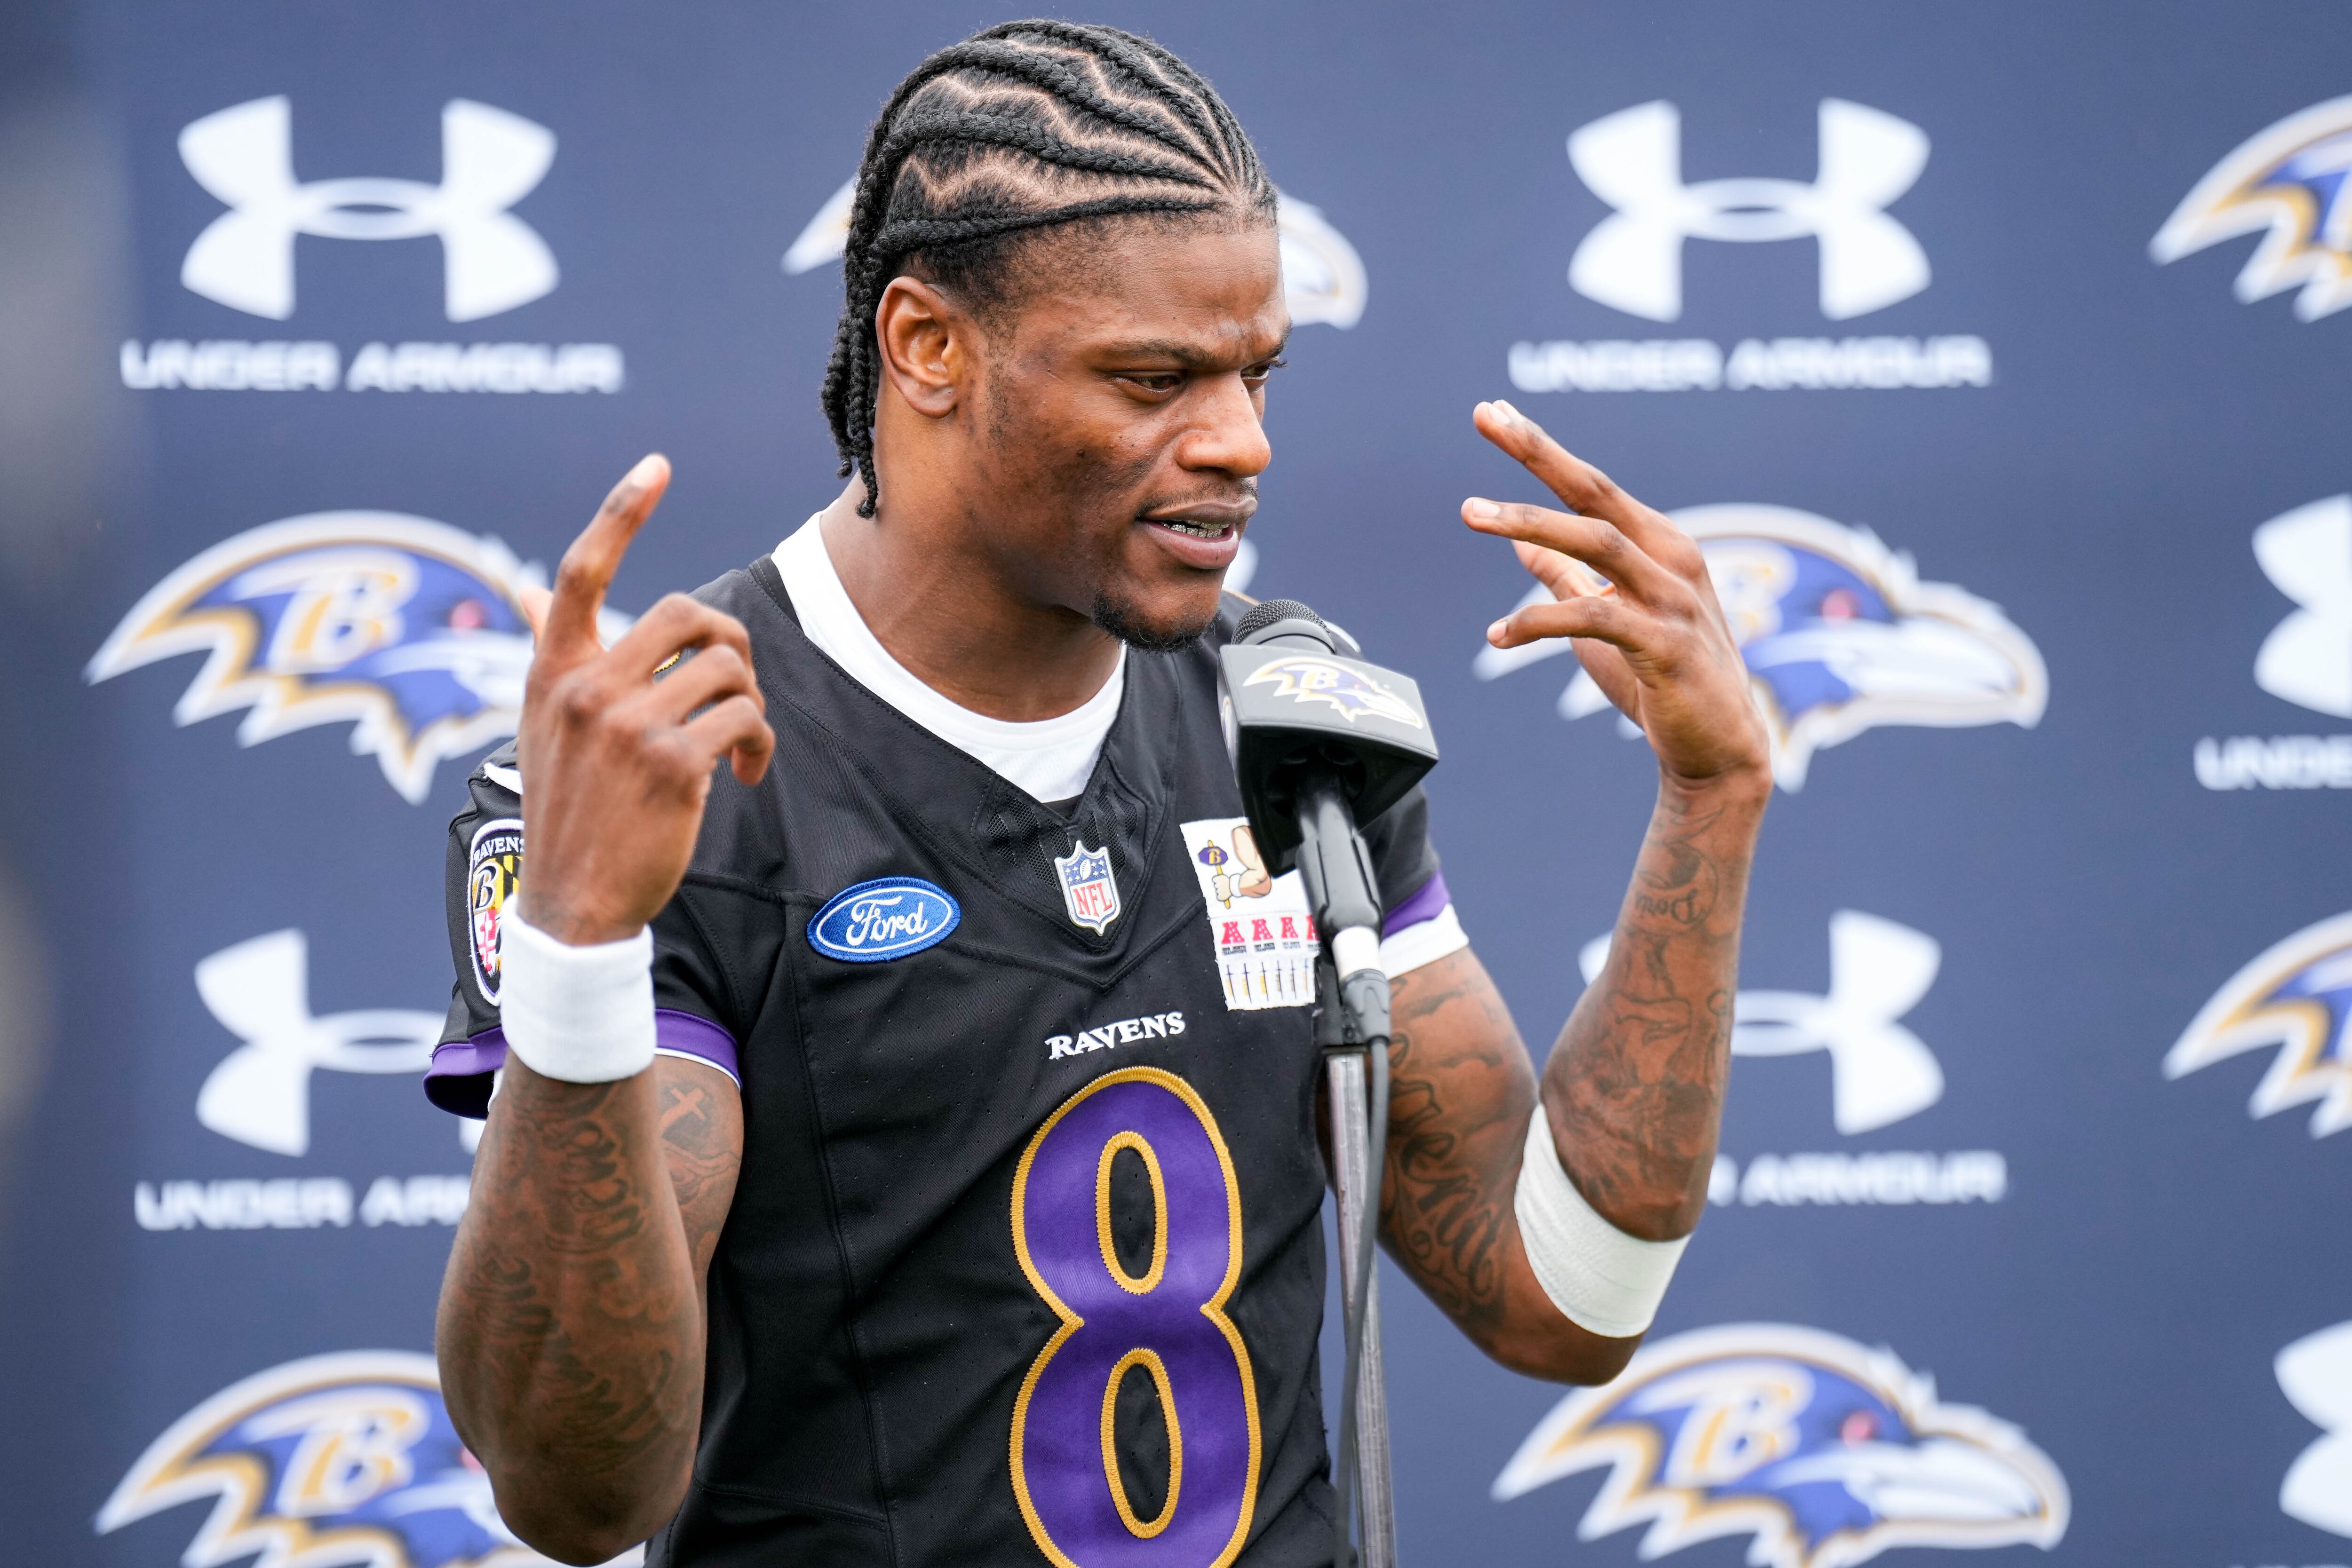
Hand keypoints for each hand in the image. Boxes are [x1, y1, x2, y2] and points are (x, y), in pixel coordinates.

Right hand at [514, 455, 775, 945]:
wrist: (574, 904)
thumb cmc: (570, 811)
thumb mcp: (544, 726)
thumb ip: (553, 657)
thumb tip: (530, 591)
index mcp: (553, 674)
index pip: (582, 573)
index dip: (620, 512)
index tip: (657, 465)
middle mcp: (585, 690)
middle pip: (684, 614)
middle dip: (728, 641)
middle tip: (734, 686)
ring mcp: (627, 726)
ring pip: (725, 667)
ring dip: (749, 703)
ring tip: (740, 743)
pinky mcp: (673, 765)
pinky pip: (744, 717)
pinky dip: (758, 743)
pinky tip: (744, 773)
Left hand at [1462, 401, 1768, 791]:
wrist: (1720, 753)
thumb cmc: (1662, 682)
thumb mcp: (1605, 622)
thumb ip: (1567, 579)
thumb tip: (1520, 545)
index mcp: (1658, 545)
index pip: (1592, 486)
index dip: (1542, 449)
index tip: (1493, 412)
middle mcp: (1672, 559)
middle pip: (1597, 492)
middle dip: (1540, 452)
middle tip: (1487, 418)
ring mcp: (1675, 601)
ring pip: (1599, 543)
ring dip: (1531, 523)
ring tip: (1471, 511)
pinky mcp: (1668, 646)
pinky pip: (1597, 619)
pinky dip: (1541, 622)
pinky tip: (1498, 635)